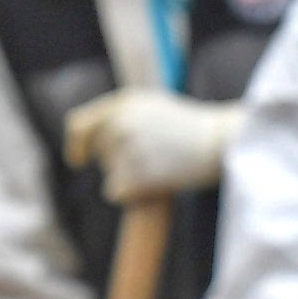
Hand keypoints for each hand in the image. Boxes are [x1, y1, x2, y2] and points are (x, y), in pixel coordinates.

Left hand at [61, 89, 243, 200]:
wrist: (220, 142)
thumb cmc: (192, 128)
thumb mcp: (153, 107)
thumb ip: (122, 115)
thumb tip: (94, 139)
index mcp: (122, 103)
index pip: (79, 125)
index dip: (77, 145)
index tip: (78, 161)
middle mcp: (119, 123)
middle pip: (100, 155)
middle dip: (120, 164)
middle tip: (155, 161)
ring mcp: (127, 148)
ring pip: (110, 175)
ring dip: (132, 180)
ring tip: (163, 168)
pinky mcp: (137, 173)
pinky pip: (115, 192)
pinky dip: (132, 195)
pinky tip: (157, 184)